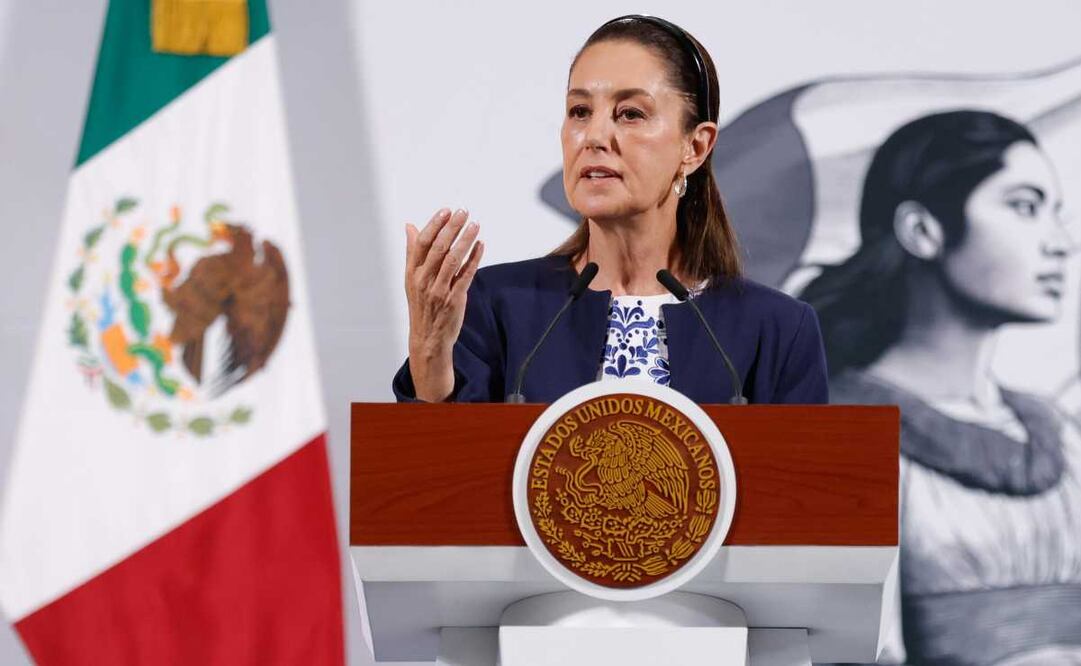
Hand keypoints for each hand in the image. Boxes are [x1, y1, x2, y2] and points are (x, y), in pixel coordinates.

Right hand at [404, 208, 483, 401]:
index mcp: (412, 272)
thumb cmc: (421, 305)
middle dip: (452, 227)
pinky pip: (466, 275)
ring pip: (454, 259)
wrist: (428, 338)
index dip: (434, 225)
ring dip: (465, 240)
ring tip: (475, 224)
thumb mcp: (411, 279)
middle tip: (463, 211)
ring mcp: (439, 290)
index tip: (446, 210)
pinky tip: (481, 245)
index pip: (422, 243)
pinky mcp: (455, 299)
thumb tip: (410, 226)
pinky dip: (474, 259)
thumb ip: (413, 251)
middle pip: (439, 248)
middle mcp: (424, 280)